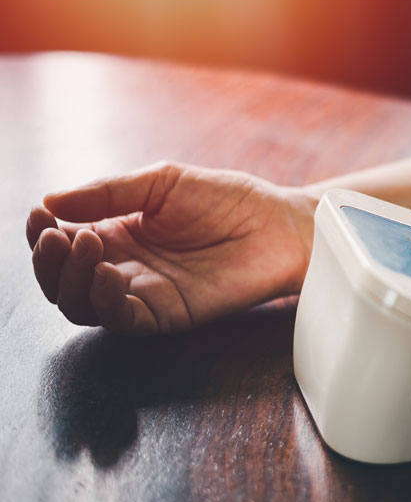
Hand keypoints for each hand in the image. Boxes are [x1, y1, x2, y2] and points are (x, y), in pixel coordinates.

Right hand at [27, 161, 316, 334]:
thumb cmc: (229, 200)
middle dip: (48, 261)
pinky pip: (123, 320)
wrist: (280, 224)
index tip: (40, 214)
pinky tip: (109, 273)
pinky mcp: (168, 315)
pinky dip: (106, 301)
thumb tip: (49, 201)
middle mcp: (125, 268)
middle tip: (57, 236)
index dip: (43, 234)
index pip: (63, 244)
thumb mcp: (162, 182)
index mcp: (119, 235)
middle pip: (63, 281)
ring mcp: (145, 294)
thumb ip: (109, 192)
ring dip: (71, 279)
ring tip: (85, 245)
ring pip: (83, 305)